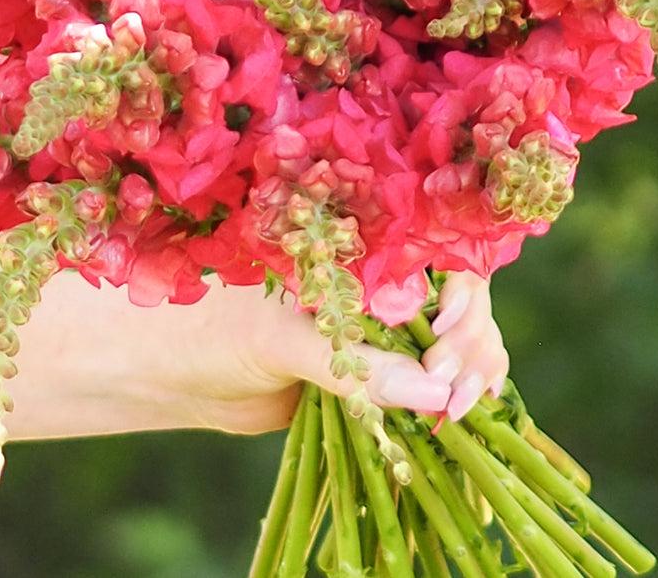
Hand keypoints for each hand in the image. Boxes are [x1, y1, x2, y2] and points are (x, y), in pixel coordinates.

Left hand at [125, 272, 507, 434]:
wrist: (182, 371)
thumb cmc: (218, 328)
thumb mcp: (283, 338)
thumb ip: (356, 363)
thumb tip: (434, 391)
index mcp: (360, 244)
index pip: (438, 253)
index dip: (459, 293)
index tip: (443, 339)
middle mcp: (382, 276)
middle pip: (464, 298)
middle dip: (470, 341)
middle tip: (447, 389)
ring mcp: (387, 323)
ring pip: (462, 338)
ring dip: (475, 370)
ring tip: (455, 410)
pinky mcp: (383, 366)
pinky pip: (439, 375)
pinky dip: (463, 391)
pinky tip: (466, 413)